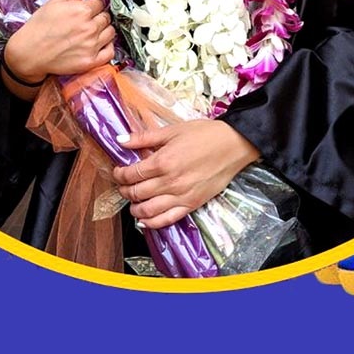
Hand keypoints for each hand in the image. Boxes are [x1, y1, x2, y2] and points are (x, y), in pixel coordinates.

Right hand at [5, 0, 114, 81]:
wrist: (28, 53)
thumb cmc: (40, 26)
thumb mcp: (56, 0)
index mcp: (82, 11)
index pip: (101, 2)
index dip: (92, 5)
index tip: (85, 9)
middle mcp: (89, 28)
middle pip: (106, 17)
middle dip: (98, 17)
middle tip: (84, 21)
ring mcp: (91, 46)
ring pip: (111, 32)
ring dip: (103, 30)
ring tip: (88, 32)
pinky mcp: (91, 61)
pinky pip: (110, 52)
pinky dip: (107, 47)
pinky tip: (97, 44)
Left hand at [112, 121, 260, 228]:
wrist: (234, 144)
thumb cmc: (206, 135)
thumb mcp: (173, 130)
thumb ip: (144, 137)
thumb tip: (120, 140)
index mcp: (163, 162)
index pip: (131, 174)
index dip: (120, 174)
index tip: (119, 171)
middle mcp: (170, 182)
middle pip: (136, 193)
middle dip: (125, 190)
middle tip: (124, 185)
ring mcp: (181, 196)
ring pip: (147, 210)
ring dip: (134, 208)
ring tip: (134, 202)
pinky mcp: (192, 204)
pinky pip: (167, 220)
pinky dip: (152, 223)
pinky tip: (145, 219)